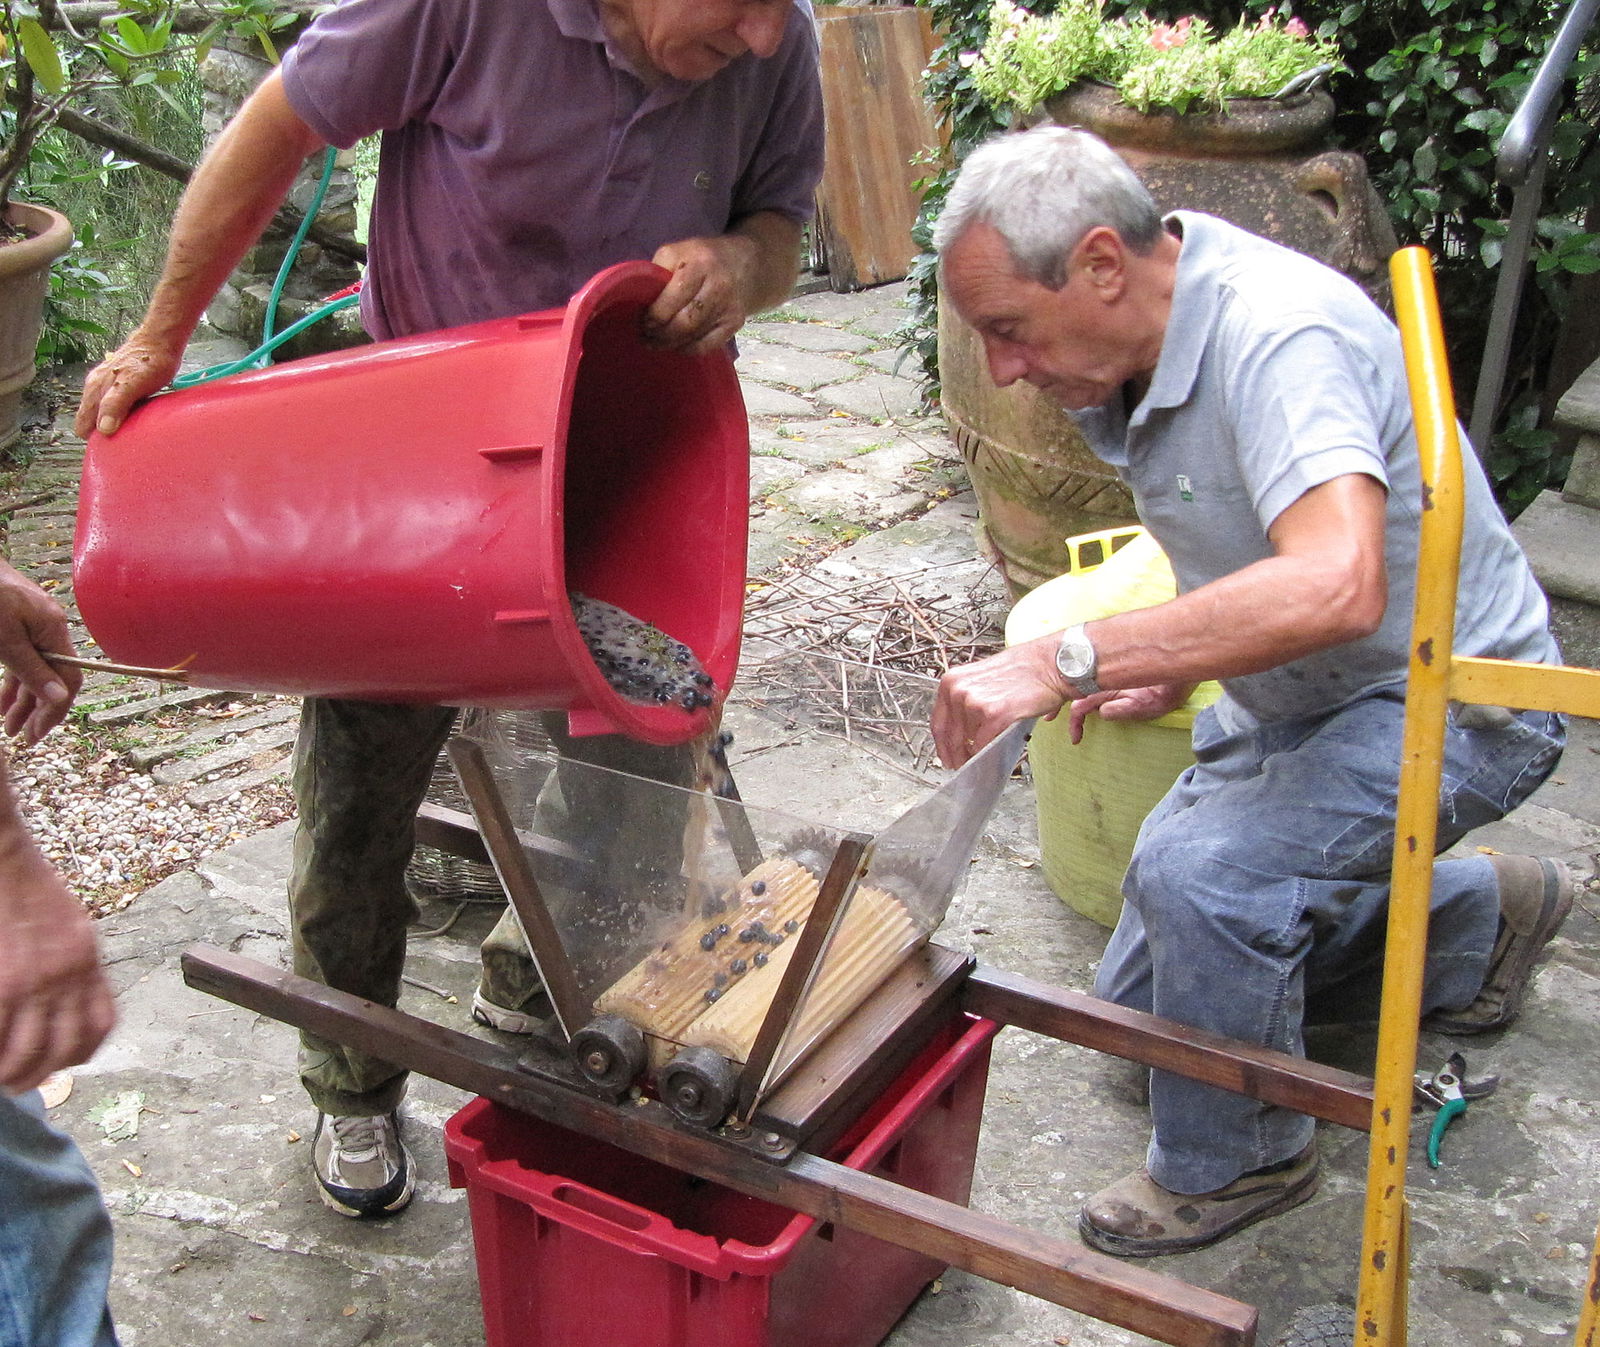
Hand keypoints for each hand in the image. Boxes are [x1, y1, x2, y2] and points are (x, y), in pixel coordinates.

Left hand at [0, 563, 79, 744]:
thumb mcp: (4, 639)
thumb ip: (31, 670)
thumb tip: (61, 699)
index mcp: (54, 631)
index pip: (68, 679)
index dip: (55, 710)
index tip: (35, 734)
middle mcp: (50, 629)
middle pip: (53, 678)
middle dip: (37, 711)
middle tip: (20, 738)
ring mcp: (33, 626)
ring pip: (35, 671)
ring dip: (22, 701)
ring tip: (6, 727)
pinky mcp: (17, 623)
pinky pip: (21, 659)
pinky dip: (12, 682)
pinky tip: (1, 702)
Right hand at [0, 833, 114, 1093]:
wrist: (1, 855)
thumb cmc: (25, 886)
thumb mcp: (68, 924)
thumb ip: (69, 963)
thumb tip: (57, 1001)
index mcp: (87, 959)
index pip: (100, 1024)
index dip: (80, 1053)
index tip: (60, 1064)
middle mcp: (68, 974)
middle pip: (65, 1048)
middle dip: (41, 1074)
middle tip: (19, 1082)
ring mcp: (34, 980)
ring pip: (29, 1051)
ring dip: (12, 1072)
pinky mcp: (3, 983)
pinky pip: (1, 1034)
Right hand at [75, 331, 183, 438]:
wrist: (159, 341)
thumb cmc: (148, 363)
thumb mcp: (132, 385)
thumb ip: (115, 405)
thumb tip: (103, 430)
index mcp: (94, 390)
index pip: (83, 424)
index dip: (94, 440)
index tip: (110, 451)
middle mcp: (95, 387)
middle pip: (90, 420)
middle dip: (101, 434)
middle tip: (122, 446)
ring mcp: (105, 383)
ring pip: (101, 412)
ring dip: (111, 425)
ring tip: (128, 436)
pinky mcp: (118, 382)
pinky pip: (113, 404)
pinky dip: (119, 415)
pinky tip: (132, 419)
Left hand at [642, 234, 758, 353]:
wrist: (746, 263)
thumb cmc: (702, 258)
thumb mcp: (678, 252)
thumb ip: (658, 273)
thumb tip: (639, 300)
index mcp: (699, 264)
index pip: (673, 297)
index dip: (655, 315)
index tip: (643, 321)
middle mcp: (718, 285)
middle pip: (685, 322)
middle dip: (660, 334)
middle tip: (646, 336)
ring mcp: (728, 307)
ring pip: (694, 336)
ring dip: (670, 344)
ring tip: (655, 343)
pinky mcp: (735, 323)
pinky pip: (707, 346)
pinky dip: (688, 349)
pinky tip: (677, 345)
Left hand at [932, 633, 1075, 767]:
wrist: (1050, 664)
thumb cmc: (1024, 670)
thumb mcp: (982, 679)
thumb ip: (967, 700)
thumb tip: (962, 729)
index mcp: (952, 681)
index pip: (938, 723)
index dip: (943, 745)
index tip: (947, 756)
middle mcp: (958, 691)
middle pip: (950, 737)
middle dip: (957, 756)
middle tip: (963, 767)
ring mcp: (975, 703)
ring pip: (968, 744)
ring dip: (975, 757)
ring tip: (984, 761)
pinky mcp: (995, 715)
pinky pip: (984, 745)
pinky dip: (988, 756)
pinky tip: (993, 759)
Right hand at [1066, 682, 1195, 743]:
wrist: (1178, 676)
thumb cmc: (1165, 690)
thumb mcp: (1144, 705)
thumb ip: (1121, 709)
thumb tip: (1101, 713)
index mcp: (1106, 688)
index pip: (1080, 706)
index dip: (1074, 723)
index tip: (1076, 739)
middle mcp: (1103, 681)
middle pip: (1071, 690)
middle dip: (1057, 702)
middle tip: (1047, 718)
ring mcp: (1107, 678)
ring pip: (1078, 686)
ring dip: (1065, 696)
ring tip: (1054, 709)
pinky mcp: (1114, 679)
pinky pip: (1089, 684)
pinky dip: (1078, 691)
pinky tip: (1074, 698)